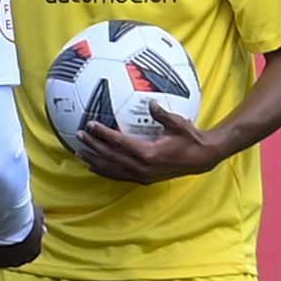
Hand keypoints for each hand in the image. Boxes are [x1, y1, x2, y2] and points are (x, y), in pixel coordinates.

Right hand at [0, 207, 44, 268]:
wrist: (9, 220)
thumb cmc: (25, 217)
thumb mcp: (37, 218)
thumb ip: (39, 226)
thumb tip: (42, 229)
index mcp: (34, 252)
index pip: (29, 250)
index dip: (22, 241)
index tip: (16, 232)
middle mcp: (22, 261)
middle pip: (16, 256)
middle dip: (11, 246)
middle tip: (4, 233)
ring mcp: (7, 263)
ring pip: (2, 258)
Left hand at [74, 103, 222, 183]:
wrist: (201, 158)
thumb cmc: (190, 138)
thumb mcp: (178, 123)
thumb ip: (163, 114)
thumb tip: (150, 102)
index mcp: (148, 153)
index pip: (119, 143)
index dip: (103, 134)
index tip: (90, 125)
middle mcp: (142, 167)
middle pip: (111, 157)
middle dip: (93, 147)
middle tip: (79, 137)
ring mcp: (142, 175)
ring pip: (113, 169)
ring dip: (95, 161)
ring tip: (80, 153)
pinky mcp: (144, 178)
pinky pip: (120, 175)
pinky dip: (106, 171)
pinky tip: (95, 167)